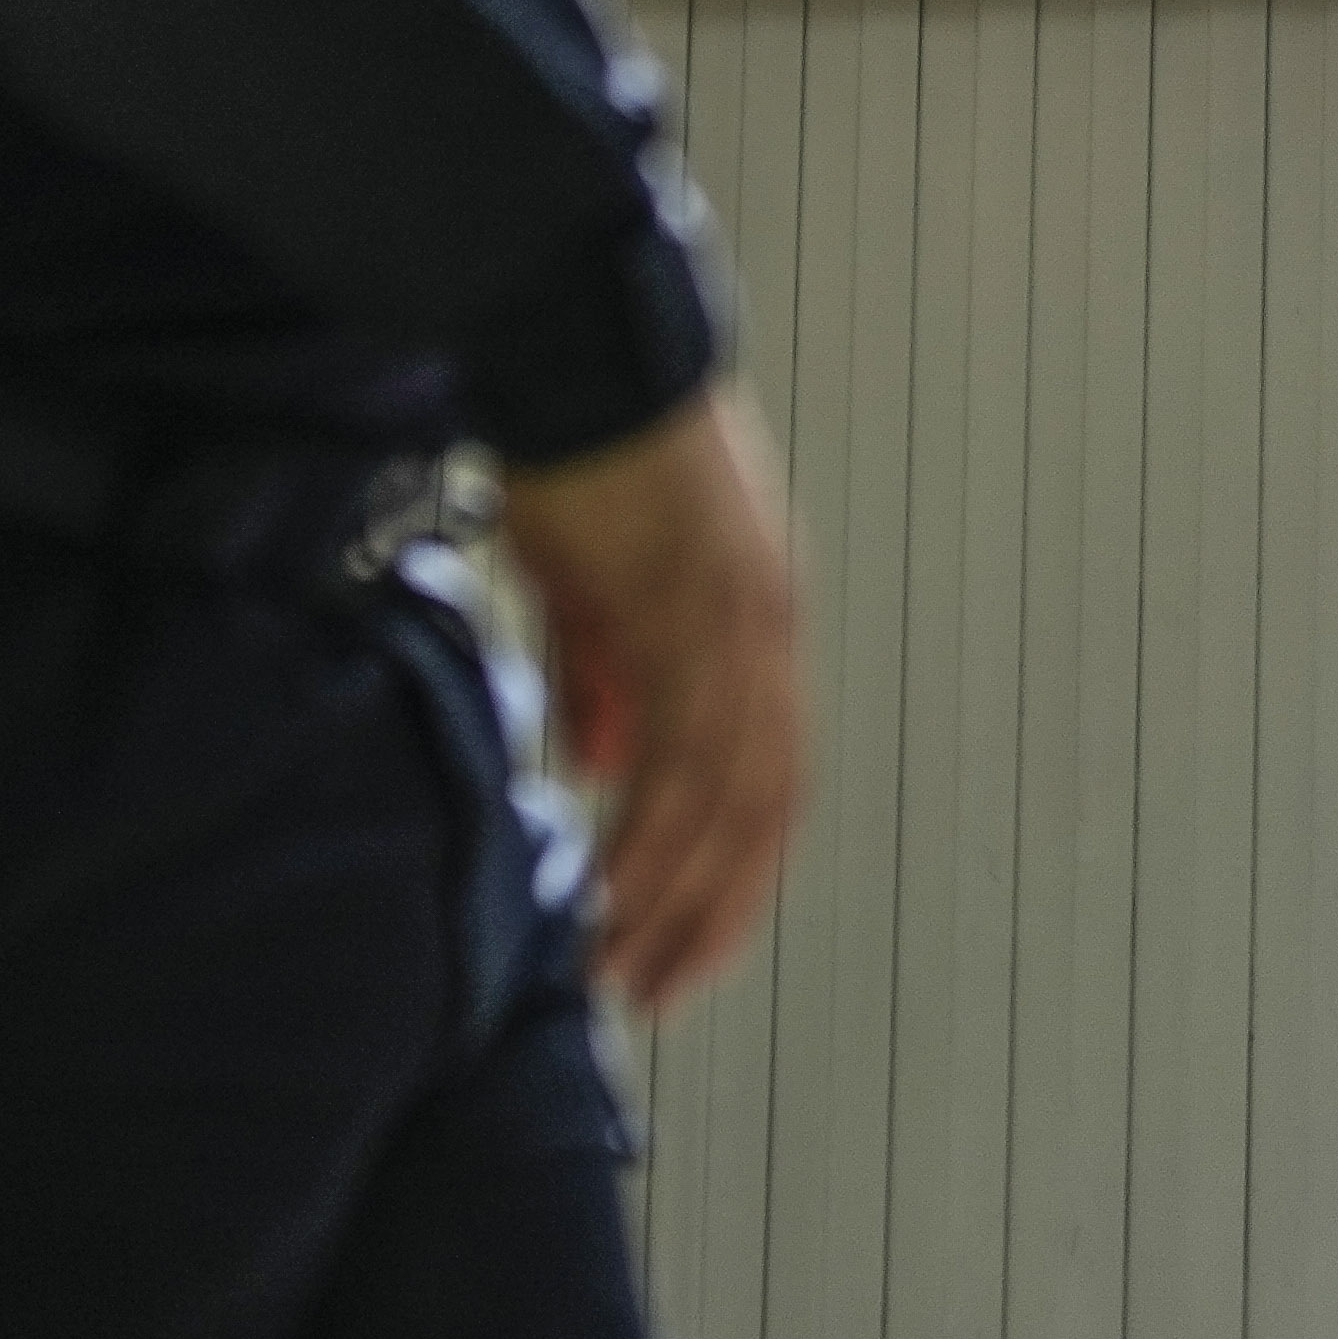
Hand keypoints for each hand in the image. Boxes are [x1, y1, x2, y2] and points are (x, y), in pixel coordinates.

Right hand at [498, 389, 809, 1014]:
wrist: (571, 343)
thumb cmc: (579, 453)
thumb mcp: (594, 586)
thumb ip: (604, 677)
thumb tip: (599, 769)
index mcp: (753, 623)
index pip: (765, 779)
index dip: (730, 871)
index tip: (681, 947)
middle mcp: (766, 630)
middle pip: (764, 807)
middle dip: (712, 910)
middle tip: (653, 995)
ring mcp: (738, 623)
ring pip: (730, 797)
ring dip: (675, 895)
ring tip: (619, 972)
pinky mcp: (691, 612)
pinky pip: (686, 752)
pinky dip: (652, 834)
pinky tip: (610, 893)